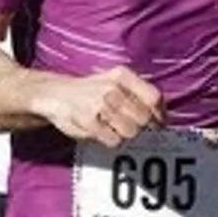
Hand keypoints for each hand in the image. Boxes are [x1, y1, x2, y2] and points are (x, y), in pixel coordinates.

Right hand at [35, 67, 164, 144]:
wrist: (55, 94)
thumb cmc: (92, 90)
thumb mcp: (115, 81)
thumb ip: (138, 93)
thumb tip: (162, 118)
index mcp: (122, 75)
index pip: (154, 97)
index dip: (160, 114)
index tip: (159, 124)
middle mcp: (112, 88)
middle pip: (145, 118)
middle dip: (143, 127)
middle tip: (132, 126)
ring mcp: (100, 105)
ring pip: (131, 132)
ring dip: (126, 135)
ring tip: (114, 127)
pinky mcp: (89, 122)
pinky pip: (114, 140)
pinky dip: (112, 140)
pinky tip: (102, 131)